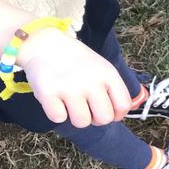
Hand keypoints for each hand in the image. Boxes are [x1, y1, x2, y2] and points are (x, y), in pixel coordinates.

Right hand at [17, 28, 131, 127]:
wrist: (45, 45)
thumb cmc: (78, 63)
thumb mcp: (103, 69)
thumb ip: (114, 91)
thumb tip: (118, 117)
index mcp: (108, 74)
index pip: (123, 106)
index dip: (116, 115)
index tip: (106, 111)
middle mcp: (91, 80)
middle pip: (104, 119)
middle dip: (96, 119)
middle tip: (87, 108)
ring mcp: (69, 87)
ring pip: (82, 122)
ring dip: (75, 117)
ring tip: (71, 103)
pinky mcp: (48, 92)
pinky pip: (58, 118)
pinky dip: (56, 113)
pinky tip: (55, 99)